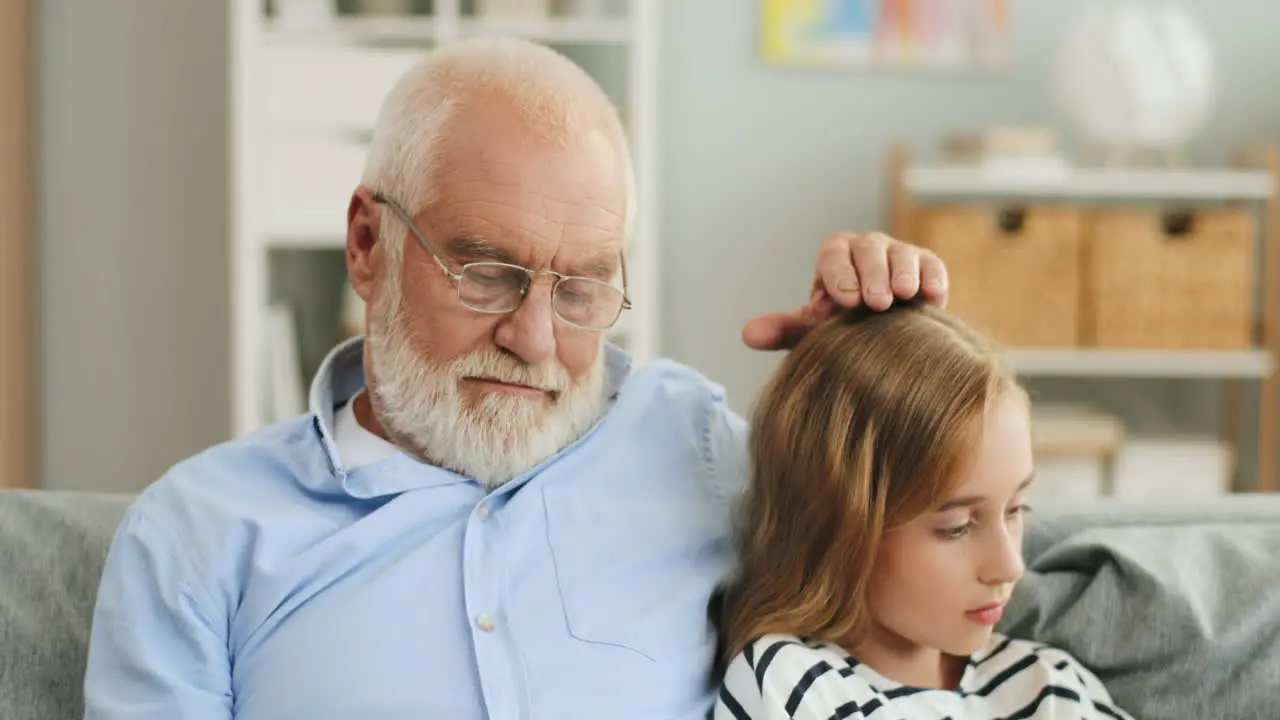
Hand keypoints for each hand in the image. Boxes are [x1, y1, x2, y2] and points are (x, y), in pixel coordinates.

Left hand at [742, 232, 948, 350]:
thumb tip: (747, 336)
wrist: (881, 334)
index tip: (844, 302)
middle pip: (868, 250)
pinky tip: (933, 297)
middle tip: (876, 302)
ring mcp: (898, 255)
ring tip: (903, 296)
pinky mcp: (926, 266)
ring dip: (902, 273)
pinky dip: (932, 278)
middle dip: (871, 275)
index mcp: (835, 257)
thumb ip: (784, 330)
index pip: (833, 254)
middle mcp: (866, 249)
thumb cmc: (842, 327)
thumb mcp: (813, 329)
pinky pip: (931, 265)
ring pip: (901, 254)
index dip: (838, 274)